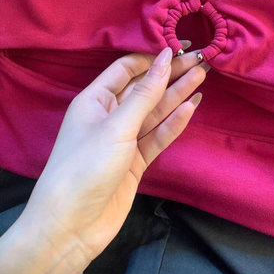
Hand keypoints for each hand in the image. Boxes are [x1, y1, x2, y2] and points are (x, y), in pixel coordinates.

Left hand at [20, 41, 207, 264]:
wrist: (70, 226)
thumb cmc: (86, 165)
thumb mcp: (117, 125)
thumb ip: (145, 93)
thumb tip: (166, 57)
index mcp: (95, 99)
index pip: (127, 68)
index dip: (153, 57)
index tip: (180, 47)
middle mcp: (109, 115)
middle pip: (144, 88)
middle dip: (171, 74)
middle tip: (201, 59)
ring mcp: (124, 139)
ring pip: (154, 111)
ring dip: (177, 94)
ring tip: (203, 75)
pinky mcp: (135, 161)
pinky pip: (157, 135)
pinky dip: (174, 122)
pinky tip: (192, 106)